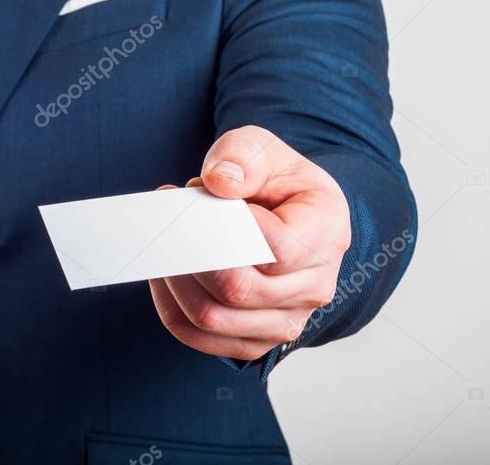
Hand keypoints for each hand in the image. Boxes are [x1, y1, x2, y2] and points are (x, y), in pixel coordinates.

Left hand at [149, 125, 350, 360]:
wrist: (289, 215)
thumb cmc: (276, 181)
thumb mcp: (264, 149)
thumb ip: (242, 155)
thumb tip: (219, 183)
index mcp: (326, 233)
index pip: (276, 249)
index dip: (229, 228)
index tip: (202, 196)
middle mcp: (314, 286)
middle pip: (237, 288)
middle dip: (189, 251)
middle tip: (169, 218)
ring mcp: (286, 320)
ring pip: (212, 318)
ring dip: (174, 278)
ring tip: (165, 241)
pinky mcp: (256, 340)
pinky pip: (200, 336)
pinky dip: (170, 306)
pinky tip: (164, 272)